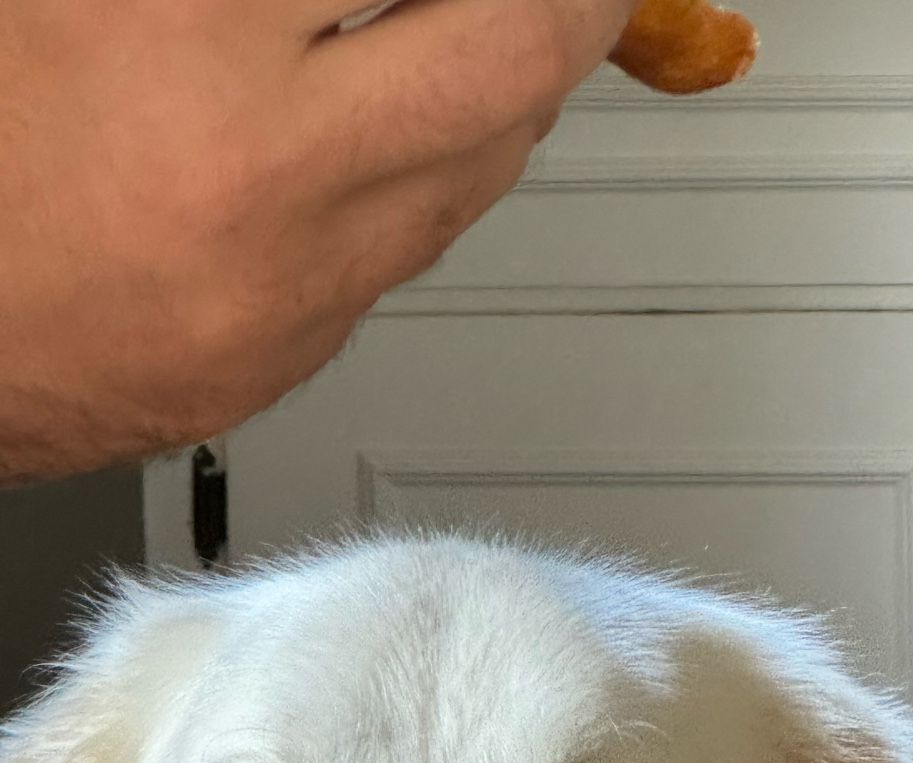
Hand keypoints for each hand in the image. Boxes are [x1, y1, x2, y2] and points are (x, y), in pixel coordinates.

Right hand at [0, 0, 634, 481]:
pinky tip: (391, 122)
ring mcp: (286, 288)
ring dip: (510, 79)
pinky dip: (426, 169)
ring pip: (477, 170)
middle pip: (511, 58)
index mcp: (180, 34)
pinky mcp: (279, 358)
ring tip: (491, 18)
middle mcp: (263, 174)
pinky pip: (403, 249)